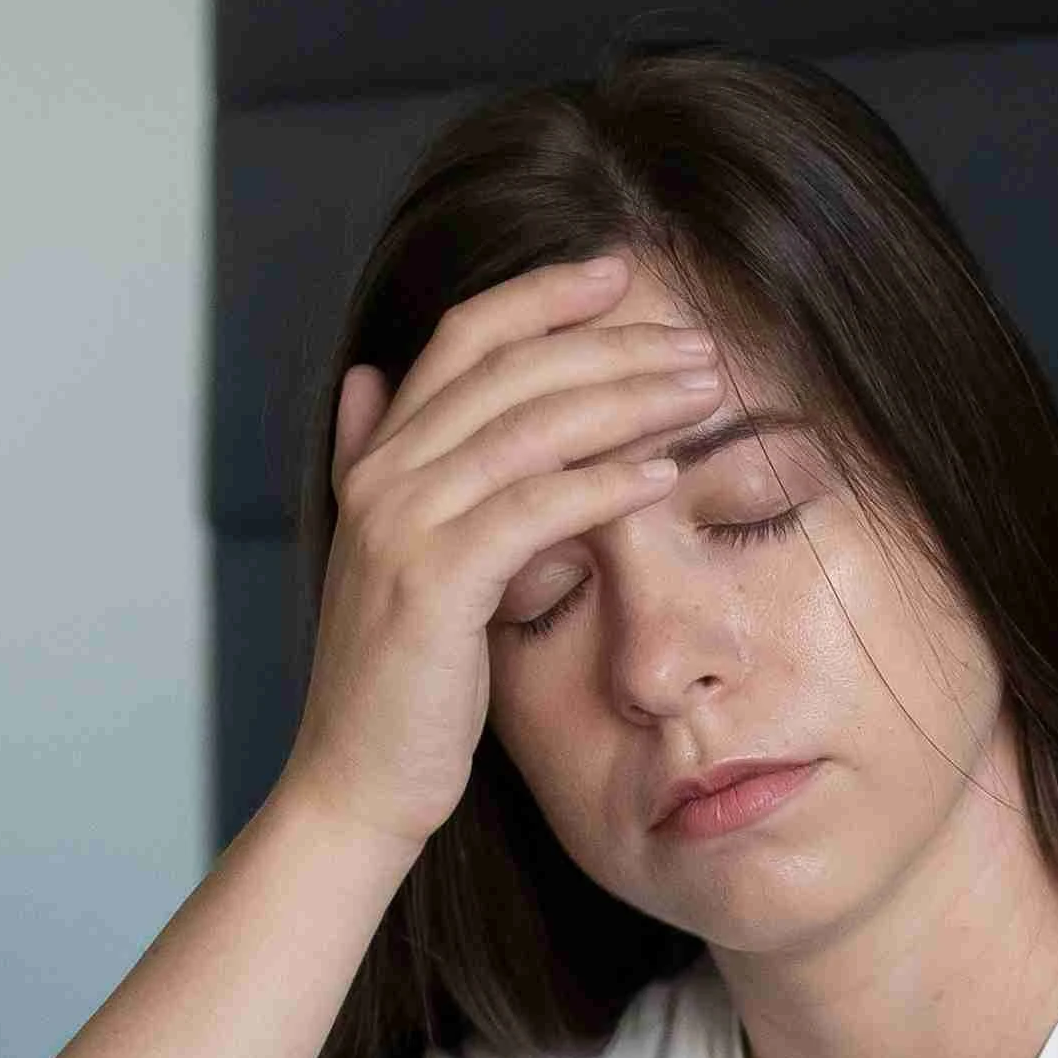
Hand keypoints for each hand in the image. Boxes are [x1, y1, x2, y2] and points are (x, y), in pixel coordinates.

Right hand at [271, 254, 721, 848]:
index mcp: (379, 459)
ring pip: (531, 426)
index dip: (544, 294)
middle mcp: (384, 476)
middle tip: (696, 343)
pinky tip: (663, 475)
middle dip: (612, 343)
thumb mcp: (392, 557)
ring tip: (701, 391)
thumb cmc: (397, 682)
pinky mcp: (435, 583)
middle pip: (511, 367)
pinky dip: (604, 484)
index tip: (622, 275)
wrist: (355, 782)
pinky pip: (535, 509)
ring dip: (628, 399)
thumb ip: (381, 464)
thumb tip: (368, 378)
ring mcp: (403, 525)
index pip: (466, 336)